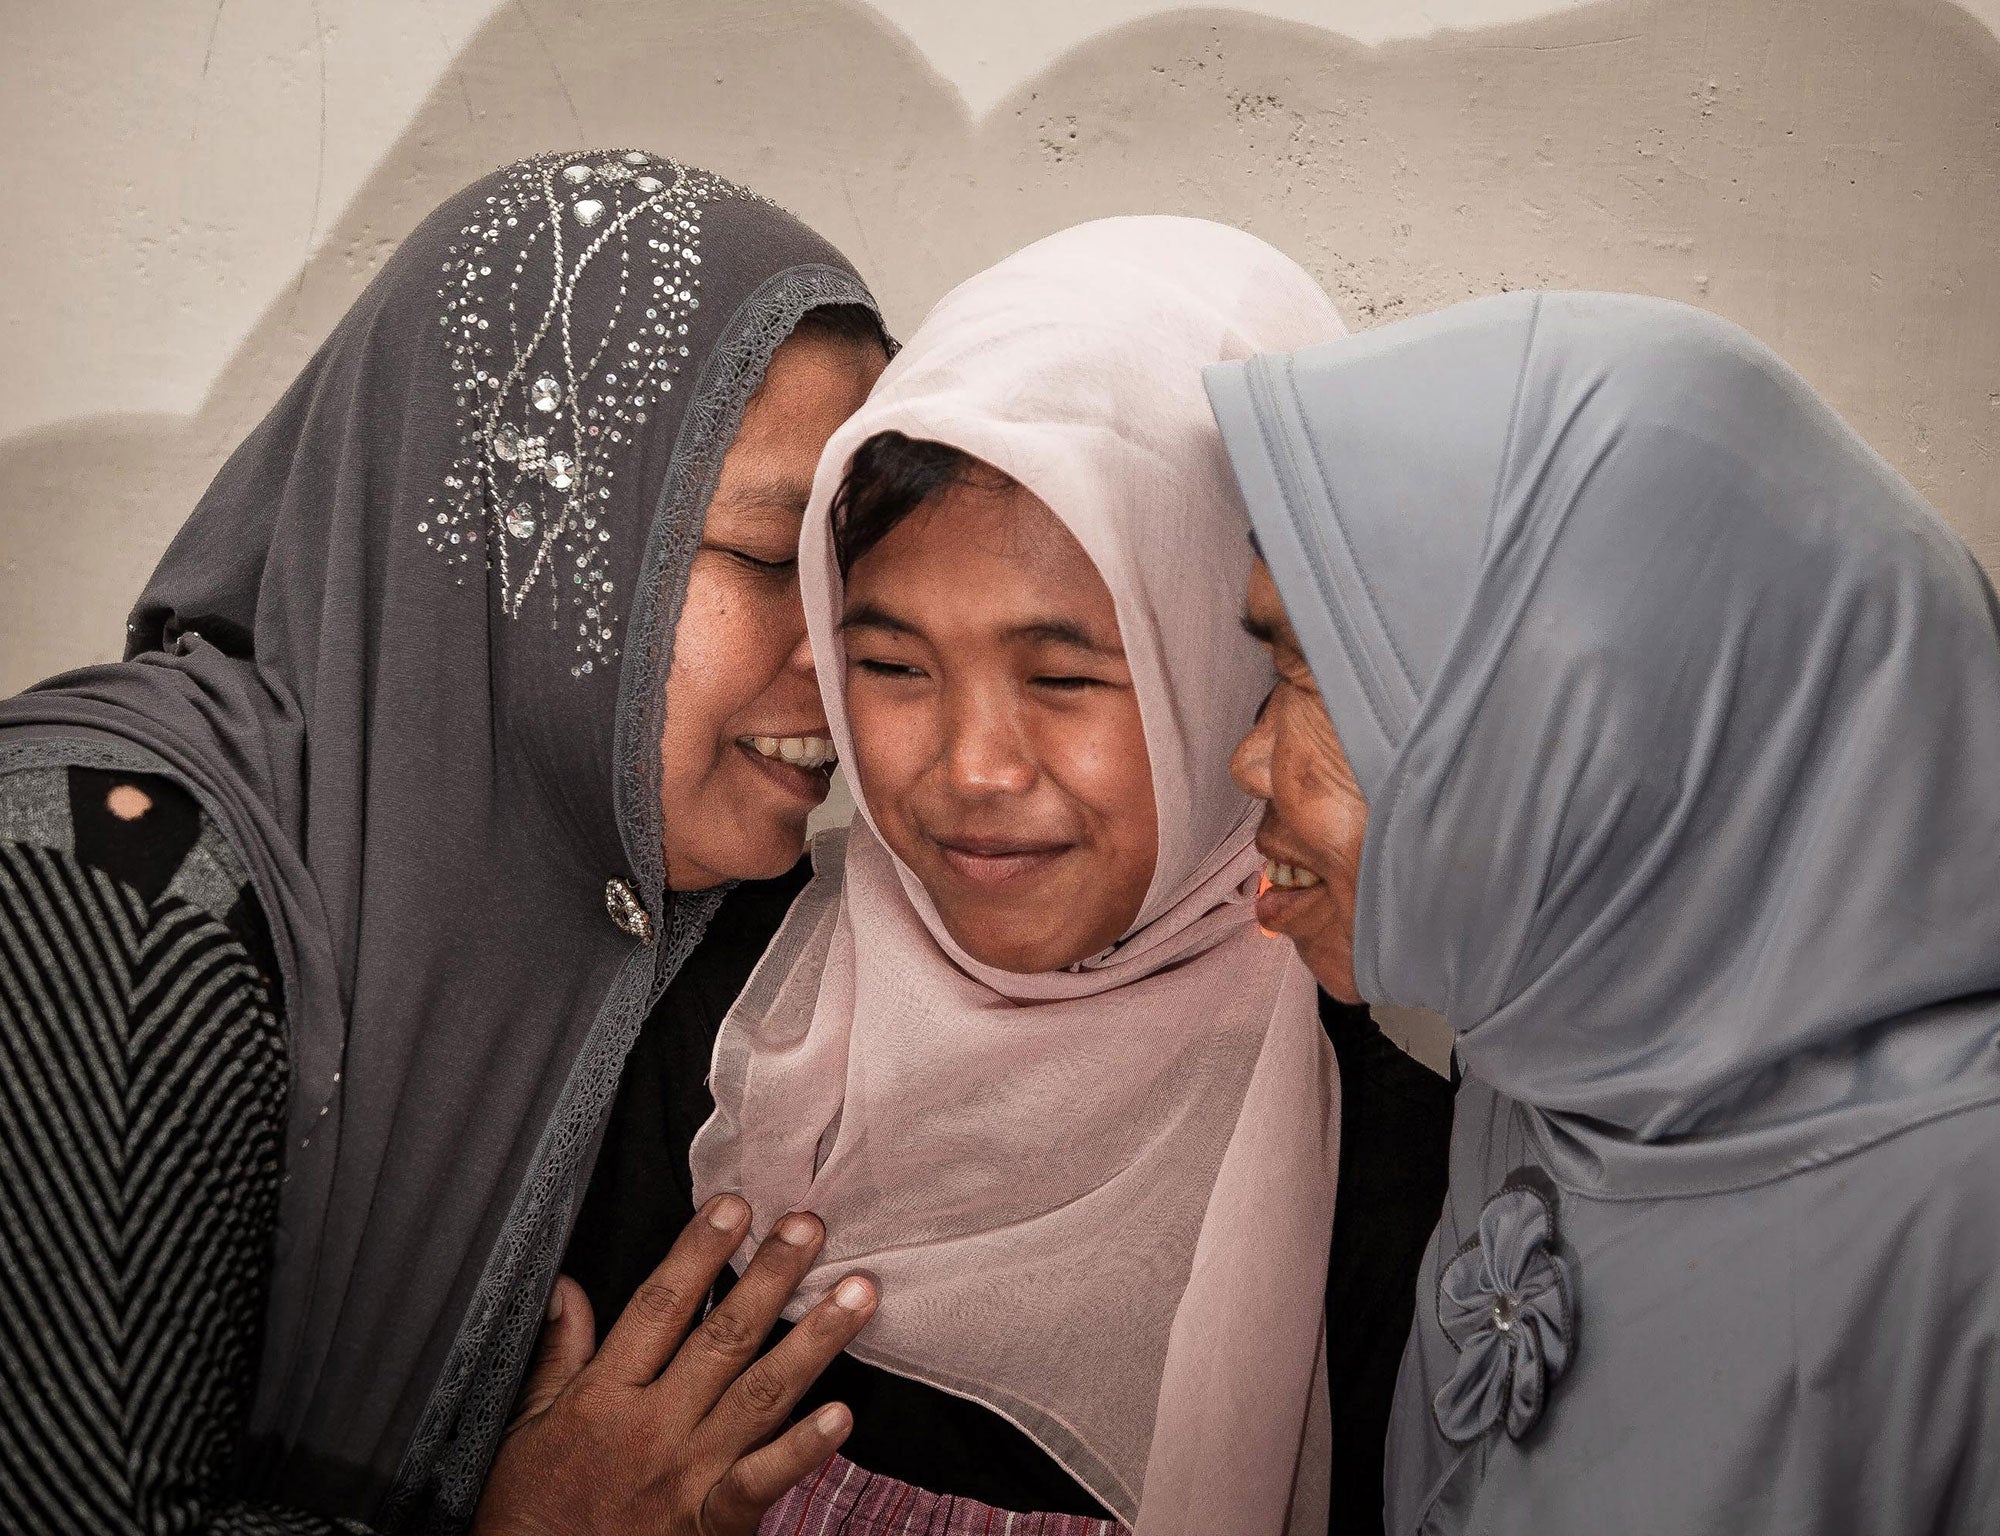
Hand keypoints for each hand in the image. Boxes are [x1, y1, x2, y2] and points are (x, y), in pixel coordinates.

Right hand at [473, 1195, 878, 1534]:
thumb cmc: (534, 1508)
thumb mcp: (527, 1425)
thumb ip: (558, 1353)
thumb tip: (568, 1285)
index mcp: (605, 1395)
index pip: (660, 1307)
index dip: (699, 1252)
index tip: (734, 1206)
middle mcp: (653, 1426)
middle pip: (723, 1338)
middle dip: (770, 1276)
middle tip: (809, 1227)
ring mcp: (689, 1472)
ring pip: (760, 1394)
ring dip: (813, 1341)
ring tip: (856, 1294)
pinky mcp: (715, 1520)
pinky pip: (765, 1479)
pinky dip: (804, 1449)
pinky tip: (844, 1415)